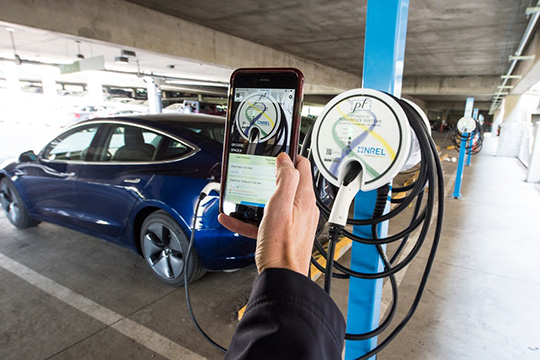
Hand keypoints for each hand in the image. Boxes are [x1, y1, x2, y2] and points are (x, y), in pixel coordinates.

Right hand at [218, 153, 318, 275]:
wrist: (282, 278)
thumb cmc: (281, 248)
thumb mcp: (280, 207)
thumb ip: (285, 179)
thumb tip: (286, 160)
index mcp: (304, 198)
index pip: (303, 167)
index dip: (290, 155)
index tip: (277, 151)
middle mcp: (302, 209)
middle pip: (288, 183)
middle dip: (272, 175)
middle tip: (258, 169)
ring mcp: (293, 222)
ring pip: (274, 202)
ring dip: (258, 197)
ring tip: (243, 195)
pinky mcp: (283, 234)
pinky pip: (265, 221)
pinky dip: (251, 218)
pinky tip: (233, 219)